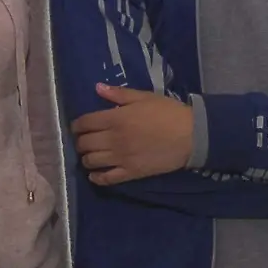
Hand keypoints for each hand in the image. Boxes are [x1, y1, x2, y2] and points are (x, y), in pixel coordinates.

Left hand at [71, 84, 193, 185]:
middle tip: (85, 140)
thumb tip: (97, 88)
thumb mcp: (144, 97)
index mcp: (116, 118)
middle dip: (80, 141)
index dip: (77, 125)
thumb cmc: (168, 112)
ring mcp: (121, 158)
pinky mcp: (130, 173)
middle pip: (84, 143)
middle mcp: (113, 139)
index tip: (78, 126)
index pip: (85, 123)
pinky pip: (106, 179)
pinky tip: (95, 174)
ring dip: (86, 158)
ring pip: (91, 161)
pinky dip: (96, 177)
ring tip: (91, 155)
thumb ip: (119, 94)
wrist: (190, 135)